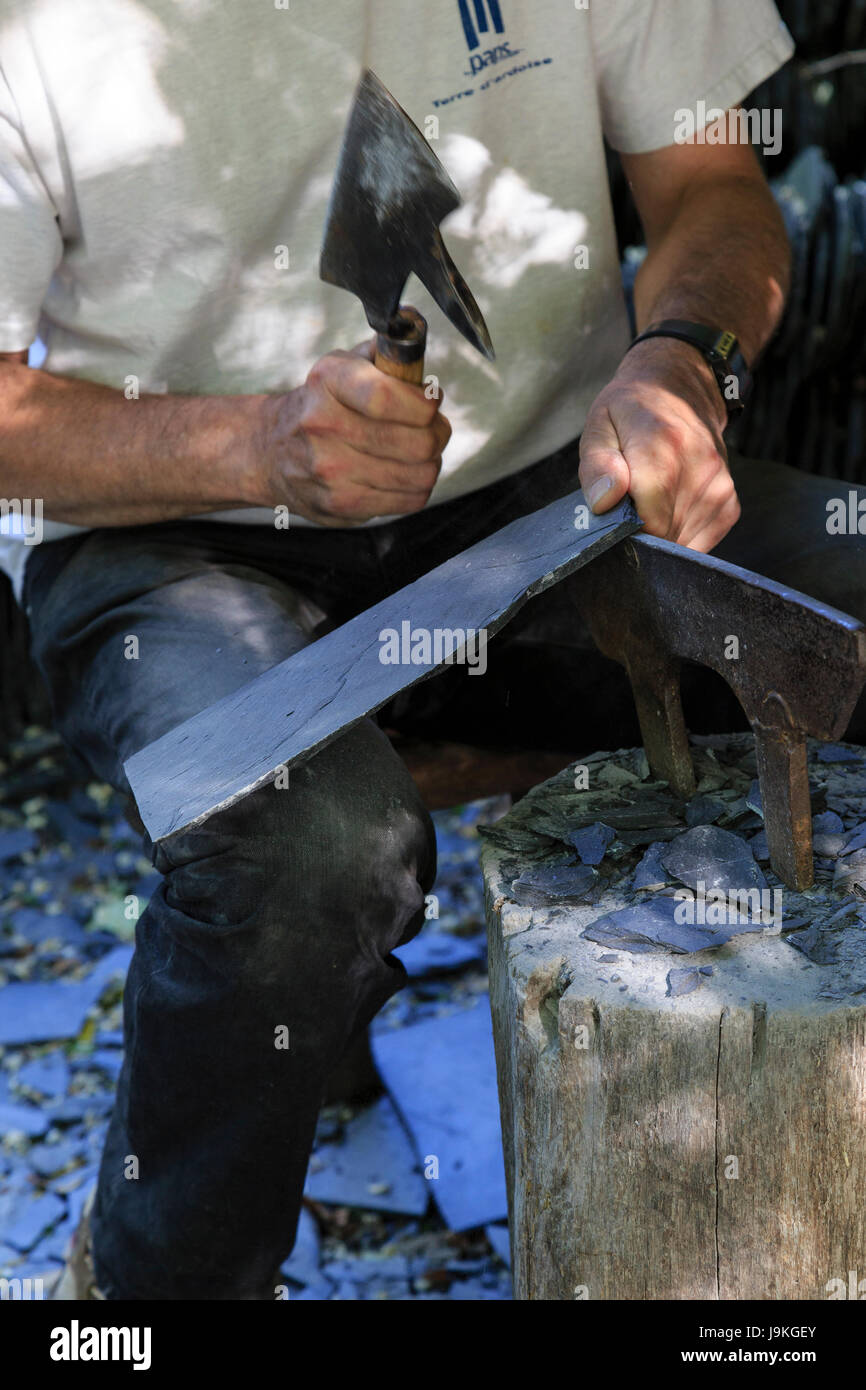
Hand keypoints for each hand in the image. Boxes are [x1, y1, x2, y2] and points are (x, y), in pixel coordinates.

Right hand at [256, 340, 450, 525]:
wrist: (270, 453)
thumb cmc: (321, 406)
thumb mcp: (340, 366)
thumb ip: (382, 353)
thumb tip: (416, 331)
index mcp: (328, 381)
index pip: (388, 396)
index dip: (425, 402)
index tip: (430, 401)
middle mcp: (324, 425)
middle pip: (417, 442)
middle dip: (437, 433)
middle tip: (432, 428)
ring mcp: (331, 470)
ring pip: (421, 473)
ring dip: (430, 462)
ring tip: (417, 452)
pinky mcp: (341, 504)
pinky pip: (410, 499)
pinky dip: (417, 487)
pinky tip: (402, 474)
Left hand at [578, 337, 739, 551]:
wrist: (681, 390)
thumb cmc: (631, 412)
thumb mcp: (600, 426)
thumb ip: (598, 465)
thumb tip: (604, 502)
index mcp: (665, 445)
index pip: (648, 520)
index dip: (625, 529)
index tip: (615, 512)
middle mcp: (701, 467)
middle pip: (663, 535)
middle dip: (640, 530)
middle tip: (628, 502)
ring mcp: (720, 487)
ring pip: (680, 543)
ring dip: (659, 531)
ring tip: (650, 497)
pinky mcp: (729, 505)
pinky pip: (698, 542)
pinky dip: (678, 533)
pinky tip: (669, 505)